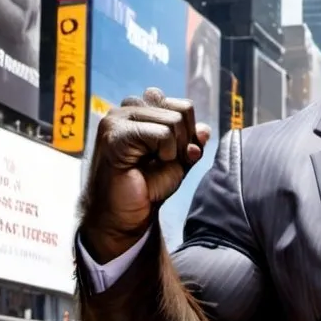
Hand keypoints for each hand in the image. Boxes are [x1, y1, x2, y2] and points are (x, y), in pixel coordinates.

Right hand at [81, 88, 208, 261]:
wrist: (126, 214)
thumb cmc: (148, 188)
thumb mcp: (179, 162)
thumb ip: (191, 143)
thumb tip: (205, 130)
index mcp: (140, 110)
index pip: (182, 106)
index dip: (189, 133)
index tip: (174, 156)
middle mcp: (127, 109)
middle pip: (182, 110)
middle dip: (184, 141)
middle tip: (164, 162)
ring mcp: (117, 119)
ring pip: (174, 120)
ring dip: (174, 150)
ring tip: (153, 164)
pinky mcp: (115, 134)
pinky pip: (162, 134)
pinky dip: (166, 153)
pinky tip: (147, 166)